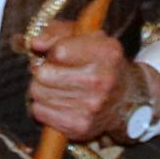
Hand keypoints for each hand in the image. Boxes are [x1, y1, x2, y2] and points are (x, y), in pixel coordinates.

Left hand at [23, 19, 135, 139]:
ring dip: (42, 87)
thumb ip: (57, 32)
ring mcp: (92, 107)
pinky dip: (43, 105)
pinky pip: (39, 111)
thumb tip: (36, 43)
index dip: (52, 50)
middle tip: (53, 70)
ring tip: (57, 85)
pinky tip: (58, 100)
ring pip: (38, 92)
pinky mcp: (80, 126)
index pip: (59, 51)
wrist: (124, 99)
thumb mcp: (85, 36)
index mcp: (106, 53)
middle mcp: (102, 81)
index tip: (57, 53)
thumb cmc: (98, 62)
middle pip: (43, 73)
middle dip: (42, 69)